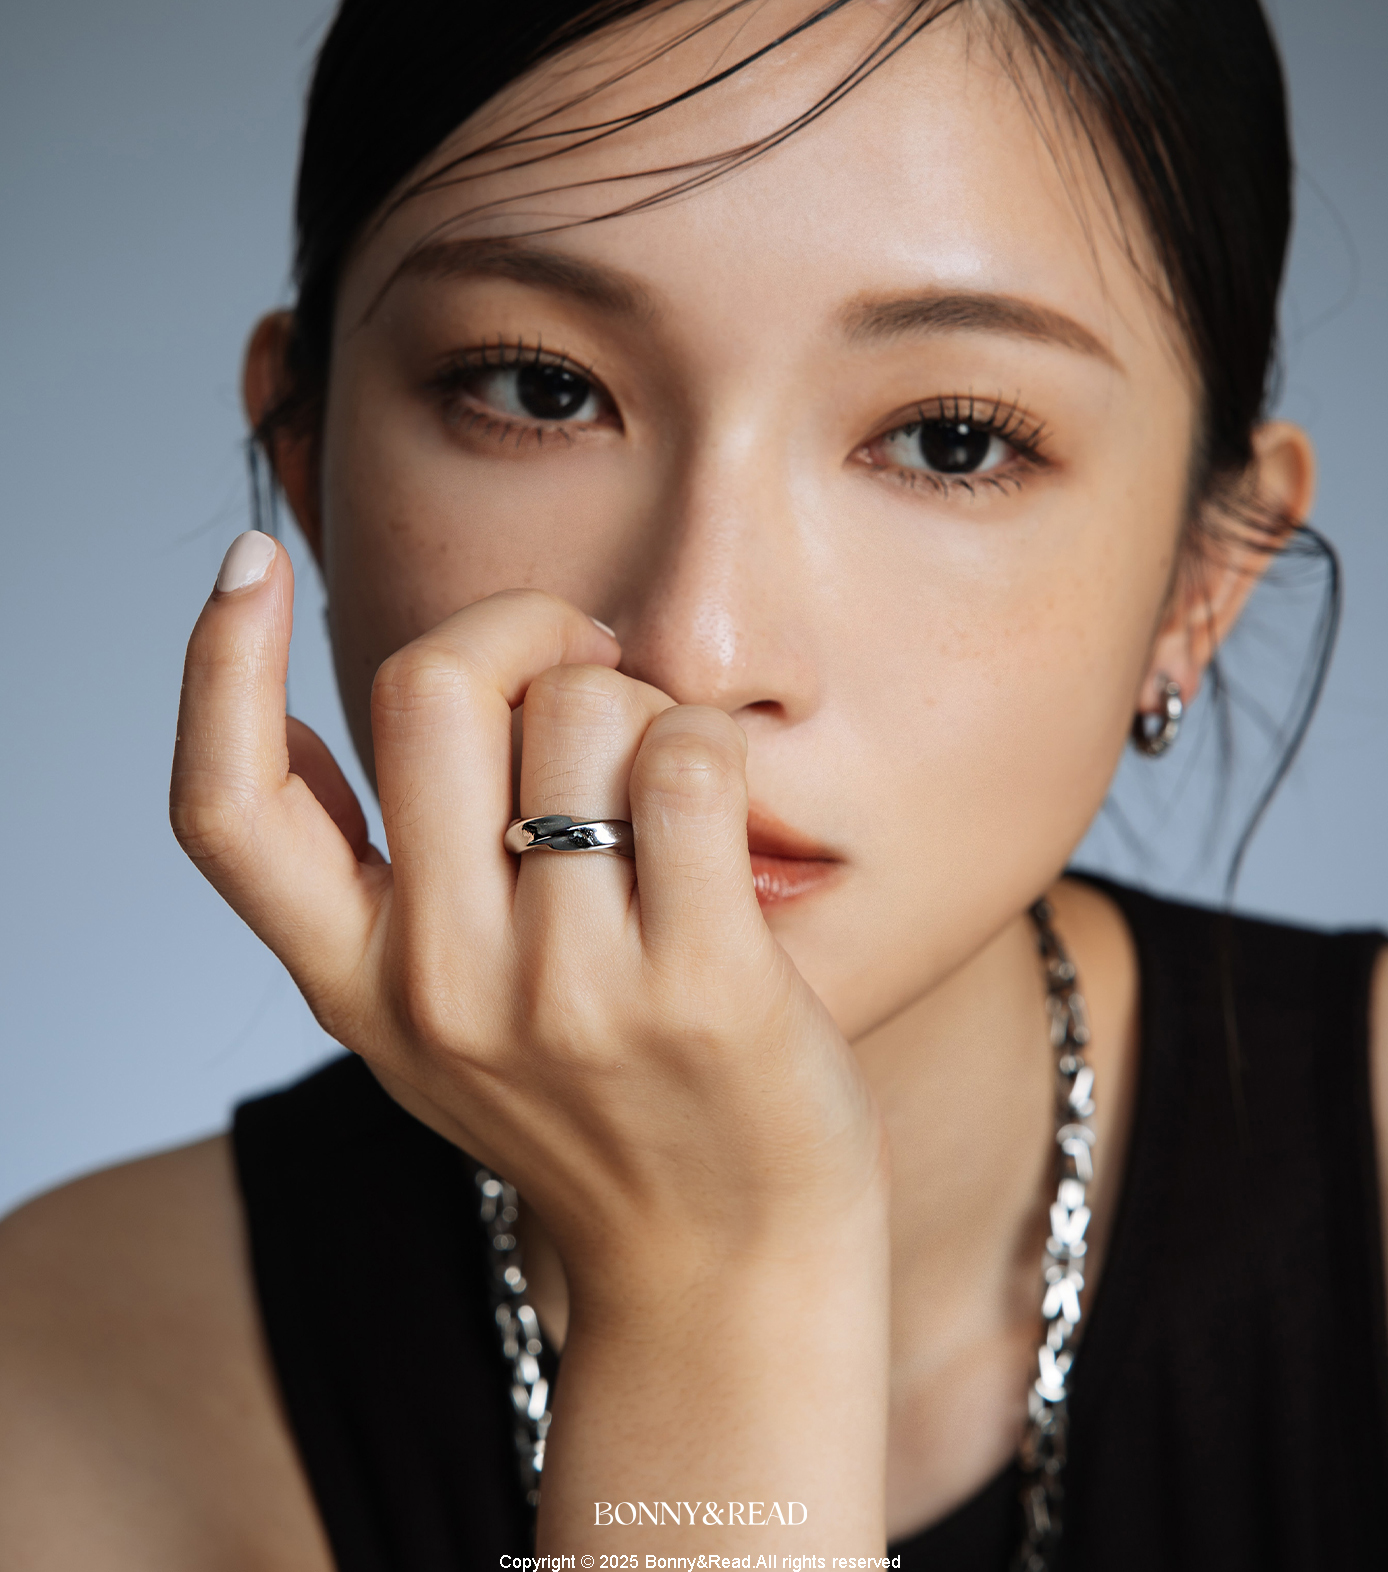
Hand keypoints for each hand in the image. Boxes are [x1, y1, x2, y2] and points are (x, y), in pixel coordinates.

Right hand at [170, 533, 884, 1305]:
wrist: (721, 1271)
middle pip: (430, 689)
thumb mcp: (432, 1023)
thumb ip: (368, 890)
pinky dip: (712, 743)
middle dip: (523, 628)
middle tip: (588, 664)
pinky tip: (721, 811)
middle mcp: (437, 986)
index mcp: (353, 984)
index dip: (215, 666)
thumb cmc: (593, 1112)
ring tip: (666, 791)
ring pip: (580, 706)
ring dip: (641, 705)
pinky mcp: (697, 989)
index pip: (224, 811)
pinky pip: (689, 759)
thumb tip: (297, 718)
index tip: (250, 567)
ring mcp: (565, 994)